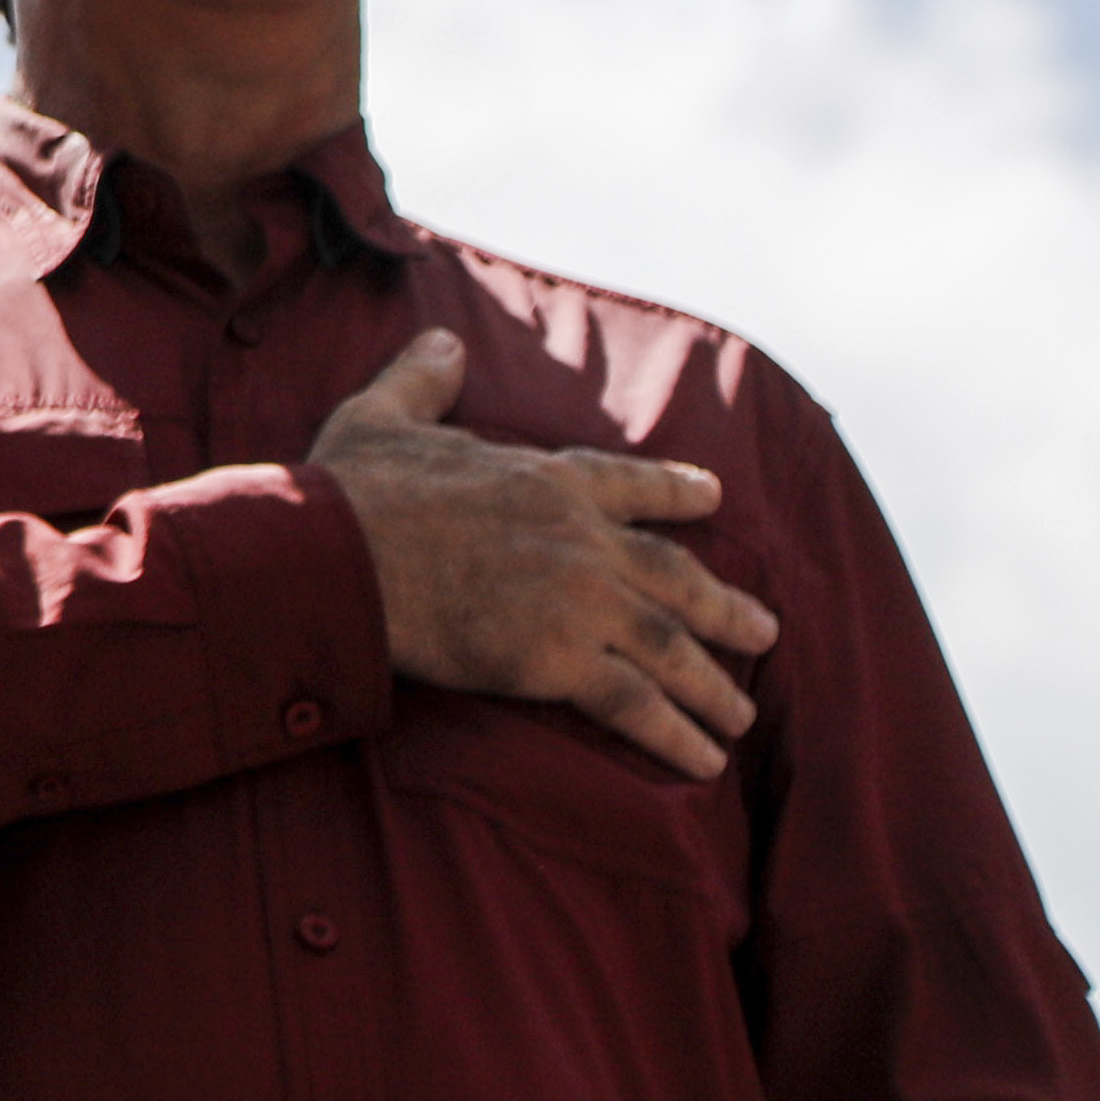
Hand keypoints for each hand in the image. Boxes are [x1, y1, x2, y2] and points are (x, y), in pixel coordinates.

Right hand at [305, 327, 773, 777]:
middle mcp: (581, 538)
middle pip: (675, 576)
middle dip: (725, 607)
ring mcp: (579, 600)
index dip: (676, 491)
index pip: (630, 484)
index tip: (714, 497)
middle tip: (764, 629)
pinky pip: (634, 703)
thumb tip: (442, 340)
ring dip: (713, 684)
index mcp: (546, 478)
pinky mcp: (557, 660)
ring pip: (670, 645)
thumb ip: (422, 380)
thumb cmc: (350, 490)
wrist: (334, 555)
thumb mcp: (382, 415)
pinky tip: (704, 759)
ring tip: (740, 714)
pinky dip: (677, 734)